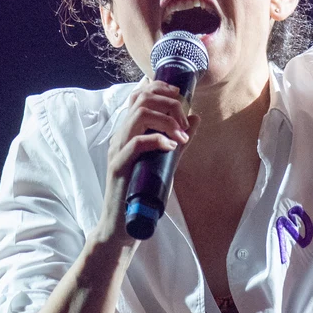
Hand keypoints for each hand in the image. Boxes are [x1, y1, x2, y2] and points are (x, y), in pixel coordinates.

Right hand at [91, 79, 193, 248]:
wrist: (123, 224)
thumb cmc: (142, 193)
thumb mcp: (166, 161)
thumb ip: (178, 140)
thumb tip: (195, 117)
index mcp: (128, 132)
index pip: (138, 95)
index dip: (160, 87)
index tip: (180, 95)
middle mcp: (120, 136)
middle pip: (141, 99)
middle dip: (169, 103)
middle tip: (184, 122)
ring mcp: (117, 150)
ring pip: (138, 115)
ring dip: (166, 120)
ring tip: (181, 136)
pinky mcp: (118, 167)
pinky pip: (135, 143)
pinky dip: (157, 140)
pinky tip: (171, 146)